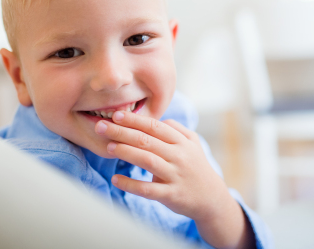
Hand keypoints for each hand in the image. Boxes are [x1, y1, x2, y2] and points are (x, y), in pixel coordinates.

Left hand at [95, 111, 252, 248]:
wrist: (212, 199)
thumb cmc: (196, 167)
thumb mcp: (193, 144)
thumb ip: (176, 129)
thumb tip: (157, 119)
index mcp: (182, 142)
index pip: (154, 126)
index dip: (134, 120)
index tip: (116, 114)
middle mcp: (179, 156)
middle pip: (147, 140)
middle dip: (122, 132)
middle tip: (101, 126)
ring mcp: (175, 175)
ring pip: (147, 160)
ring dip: (126, 152)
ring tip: (108, 147)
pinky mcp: (171, 195)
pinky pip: (148, 190)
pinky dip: (130, 184)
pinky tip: (116, 179)